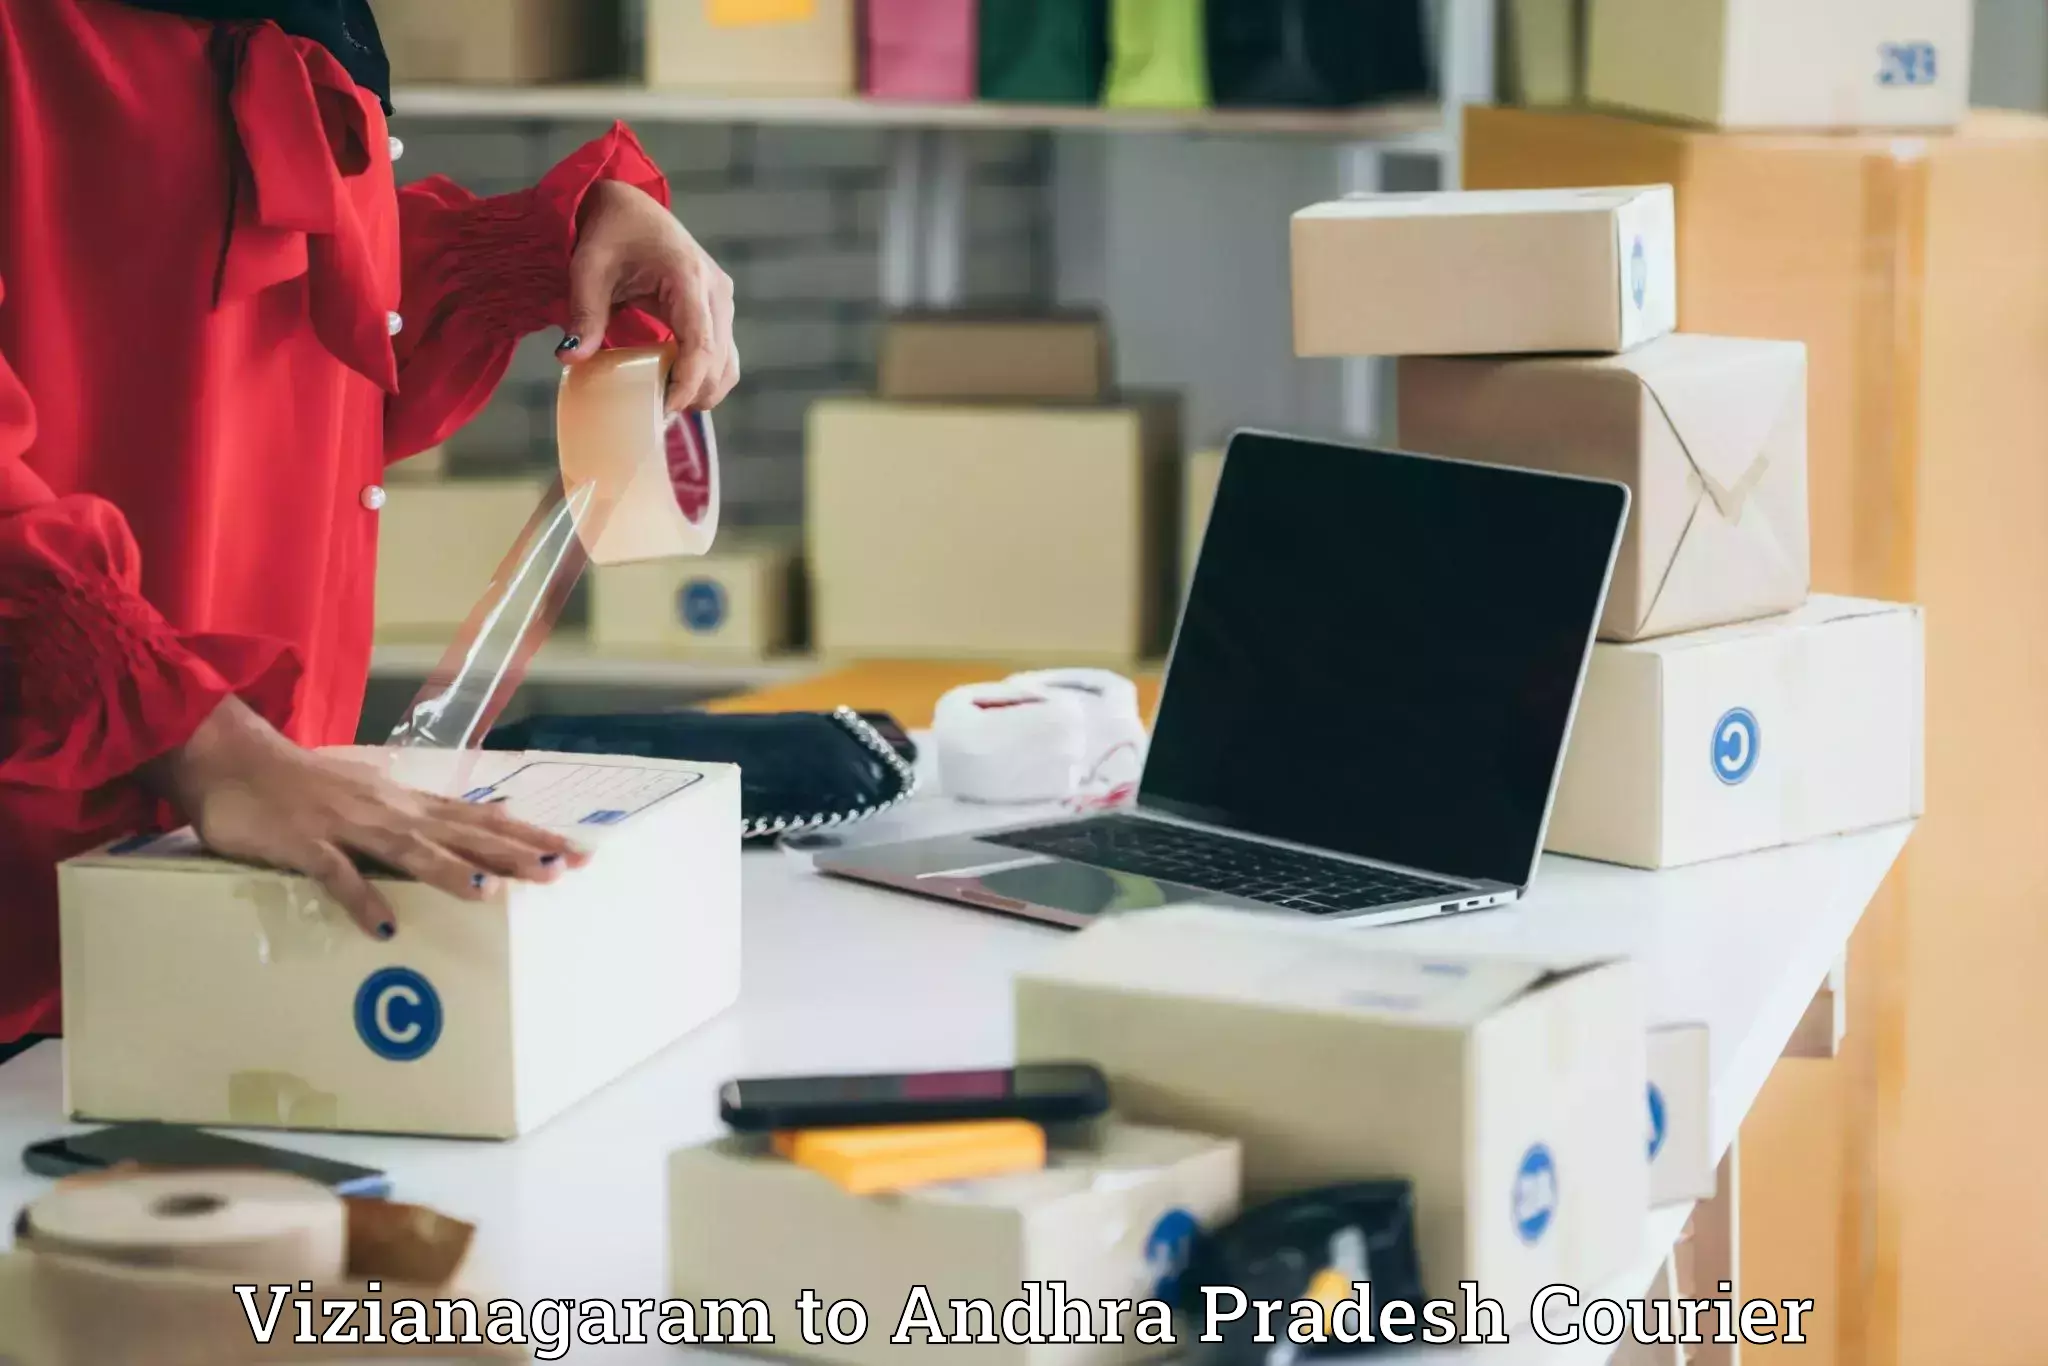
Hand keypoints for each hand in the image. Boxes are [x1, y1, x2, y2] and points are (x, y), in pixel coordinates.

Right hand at [143, 698, 588, 940]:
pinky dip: (362, 900)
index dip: (530, 835)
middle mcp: (389, 811)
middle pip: (462, 834)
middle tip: (562, 871)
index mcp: (406, 804)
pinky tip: (385, 928)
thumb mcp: (370, 795)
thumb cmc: (304, 784)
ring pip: (409, 850)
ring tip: (491, 894)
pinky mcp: (305, 844)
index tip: (578, 851)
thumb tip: (462, 825)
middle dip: (514, 854)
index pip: (482, 819)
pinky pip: (336, 876)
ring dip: (450, 872)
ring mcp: (348, 826)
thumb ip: (413, 815)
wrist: (233, 759)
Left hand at [558, 179, 739, 413]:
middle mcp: (715, 290)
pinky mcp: (716, 308)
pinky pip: (721, 353)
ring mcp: (721, 299)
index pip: (701, 343)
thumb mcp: (588, 269)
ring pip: (728, 362)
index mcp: (688, 277)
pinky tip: (675, 386)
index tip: (665, 409)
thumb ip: (585, 314)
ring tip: (666, 405)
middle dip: (695, 394)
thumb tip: (570, 358)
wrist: (628, 205)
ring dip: (703, 389)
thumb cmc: (608, 231)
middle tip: (657, 417)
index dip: (687, 383)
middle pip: (720, 360)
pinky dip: (704, 376)